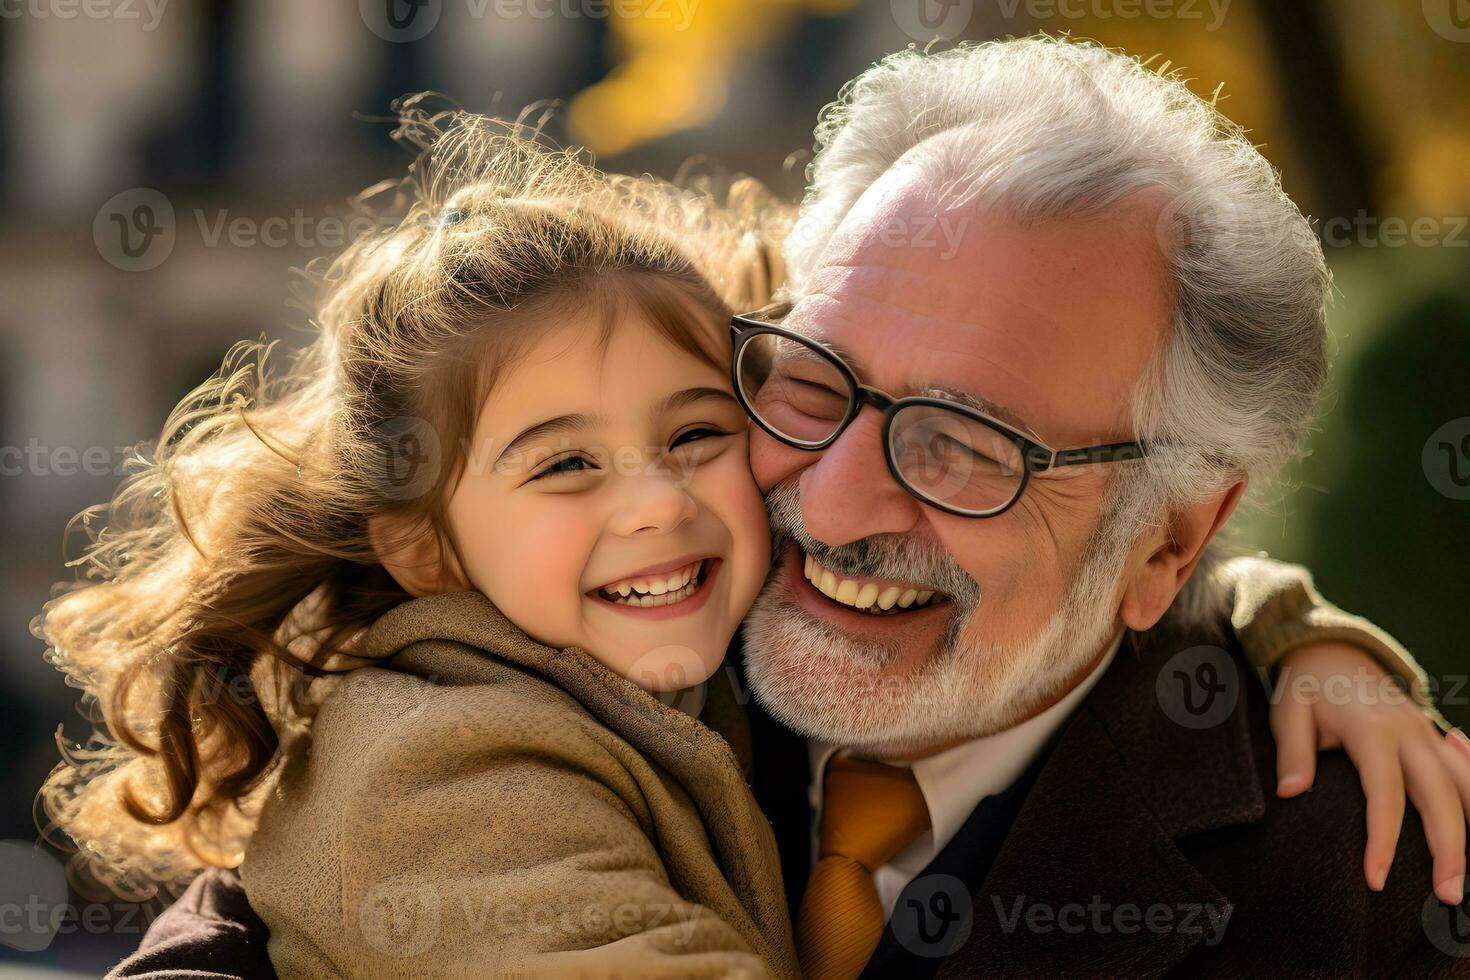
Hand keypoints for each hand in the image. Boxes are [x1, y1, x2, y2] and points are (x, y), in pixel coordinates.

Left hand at [1270, 642, 1469, 904]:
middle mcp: (1409, 733)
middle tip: (1448, 897)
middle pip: (1440, 798)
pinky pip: (1467, 770)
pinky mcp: (1434, 736)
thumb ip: (1292, 752)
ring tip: (1468, 875)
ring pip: (1466, 784)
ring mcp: (1427, 733)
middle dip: (1449, 849)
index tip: (1376, 879)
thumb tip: (1289, 792)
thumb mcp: (1288, 712)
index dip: (1383, 841)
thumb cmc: (1305, 688)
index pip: (1385, 796)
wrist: (1330, 649)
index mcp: (1372, 730)